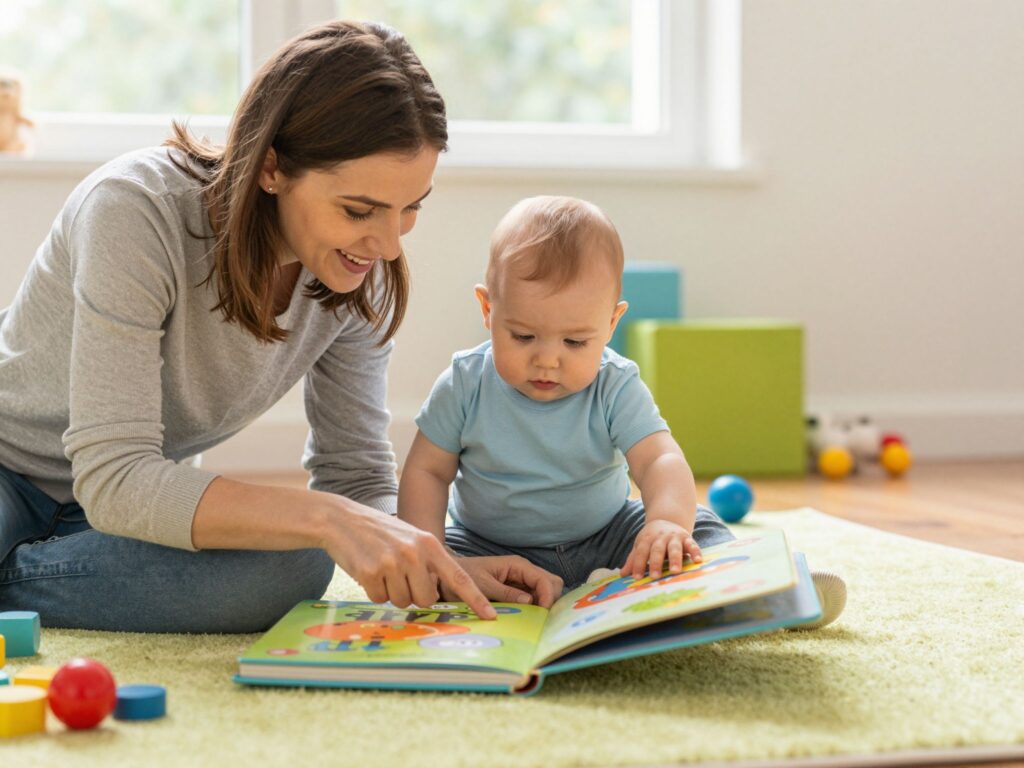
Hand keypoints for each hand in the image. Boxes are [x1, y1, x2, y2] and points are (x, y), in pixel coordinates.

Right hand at [323, 502, 496, 618]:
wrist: (341, 519)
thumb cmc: (380, 532)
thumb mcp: (411, 538)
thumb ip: (427, 561)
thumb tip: (437, 594)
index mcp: (429, 544)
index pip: (458, 576)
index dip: (475, 599)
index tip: (491, 616)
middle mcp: (414, 553)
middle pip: (426, 599)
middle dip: (414, 595)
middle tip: (399, 576)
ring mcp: (392, 563)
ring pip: (402, 602)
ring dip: (392, 592)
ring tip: (382, 568)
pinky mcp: (370, 573)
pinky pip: (380, 599)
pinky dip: (374, 591)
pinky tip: (368, 570)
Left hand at [448, 555, 563, 608]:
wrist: (446, 574)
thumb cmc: (461, 576)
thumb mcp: (482, 586)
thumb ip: (505, 593)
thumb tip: (530, 600)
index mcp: (517, 565)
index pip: (544, 580)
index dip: (548, 597)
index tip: (543, 614)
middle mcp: (523, 571)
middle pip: (552, 583)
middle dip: (551, 600)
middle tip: (541, 618)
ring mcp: (521, 581)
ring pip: (545, 592)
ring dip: (544, 605)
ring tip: (534, 620)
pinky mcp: (516, 591)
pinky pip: (534, 599)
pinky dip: (535, 608)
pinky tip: (527, 618)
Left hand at [621, 519, 701, 579]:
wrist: (667, 518)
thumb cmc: (652, 538)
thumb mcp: (641, 545)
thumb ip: (633, 559)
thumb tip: (622, 575)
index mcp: (647, 538)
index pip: (641, 552)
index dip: (638, 564)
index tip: (637, 577)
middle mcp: (661, 537)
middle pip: (657, 550)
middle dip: (656, 563)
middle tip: (655, 577)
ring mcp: (675, 537)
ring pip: (674, 548)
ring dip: (675, 559)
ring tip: (675, 571)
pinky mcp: (687, 538)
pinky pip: (692, 545)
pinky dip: (696, 552)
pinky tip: (698, 561)